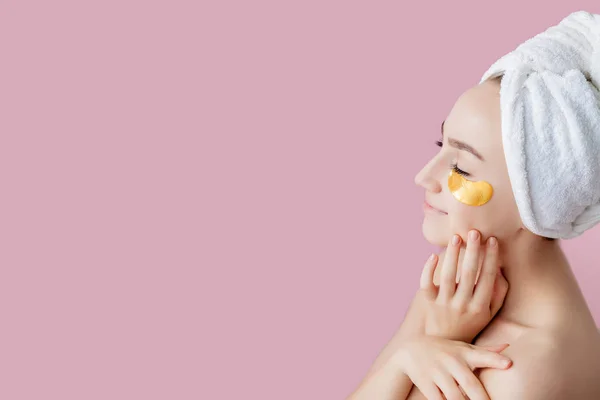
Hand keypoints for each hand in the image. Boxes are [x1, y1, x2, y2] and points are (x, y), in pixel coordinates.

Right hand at [395, 335, 511, 399]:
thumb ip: (485, 351)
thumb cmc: (443, 350)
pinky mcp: (426, 383)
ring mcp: (437, 372)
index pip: (482, 356)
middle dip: (481, 399)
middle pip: (470, 384)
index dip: (495, 359)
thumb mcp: (462, 347)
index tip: (509, 364)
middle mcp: (452, 362)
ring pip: (454, 396)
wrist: (410, 350)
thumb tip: (508, 347)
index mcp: (464, 354)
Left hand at [420, 230, 508, 342]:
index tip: (492, 240)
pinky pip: (426, 284)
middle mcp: (462, 305)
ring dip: (452, 255)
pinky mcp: (429, 303)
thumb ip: (499, 293)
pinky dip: (428, 270)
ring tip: (455, 237)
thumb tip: (500, 268)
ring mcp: (444, 304)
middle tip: (474, 232)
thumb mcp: (490, 313)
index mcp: (480, 306)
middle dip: (472, 251)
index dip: (491, 258)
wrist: (446, 342)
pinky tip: (433, 255)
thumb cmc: (472, 322)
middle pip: (468, 273)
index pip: (487, 277)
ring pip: (447, 276)